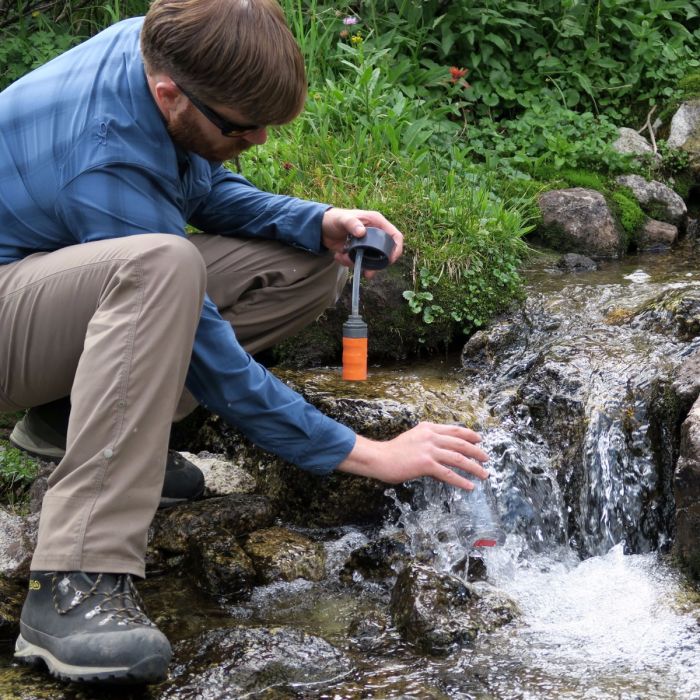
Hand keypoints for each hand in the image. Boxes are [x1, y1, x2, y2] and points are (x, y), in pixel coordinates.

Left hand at [321, 207, 403, 277]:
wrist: (321, 228)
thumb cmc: (334, 218)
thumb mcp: (342, 219)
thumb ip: (352, 224)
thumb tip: (362, 232)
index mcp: (377, 223)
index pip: (395, 236)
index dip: (396, 249)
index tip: (390, 260)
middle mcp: (375, 234)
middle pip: (385, 253)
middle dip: (376, 265)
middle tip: (367, 273)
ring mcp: (367, 244)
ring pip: (371, 260)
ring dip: (359, 264)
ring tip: (342, 257)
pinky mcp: (359, 251)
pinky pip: (360, 262)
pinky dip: (349, 263)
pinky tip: (339, 256)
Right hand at [336, 422, 488, 490]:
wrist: (379, 458)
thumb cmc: (393, 451)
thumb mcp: (413, 439)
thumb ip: (428, 442)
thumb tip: (442, 453)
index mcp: (428, 428)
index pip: (454, 429)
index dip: (469, 434)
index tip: (479, 439)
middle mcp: (430, 436)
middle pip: (460, 443)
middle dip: (476, 451)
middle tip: (486, 458)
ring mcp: (429, 450)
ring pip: (458, 458)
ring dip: (474, 467)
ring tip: (483, 474)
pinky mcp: (426, 464)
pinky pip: (448, 473)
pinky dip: (461, 480)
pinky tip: (469, 486)